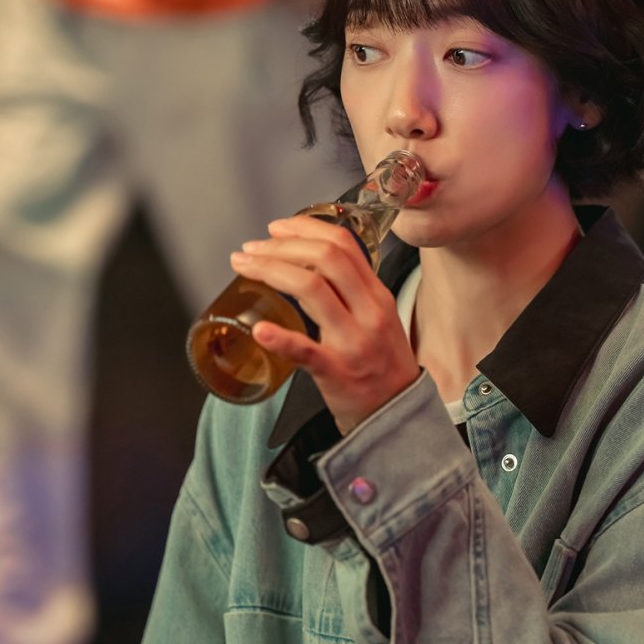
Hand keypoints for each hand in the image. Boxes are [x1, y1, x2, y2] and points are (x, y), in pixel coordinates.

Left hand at [230, 215, 418, 433]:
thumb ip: (353, 292)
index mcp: (377, 296)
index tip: (276, 229)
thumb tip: (309, 263)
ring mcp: (353, 343)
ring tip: (244, 267)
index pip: (343, 245)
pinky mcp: (337, 373)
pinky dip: (279, 338)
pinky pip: (307, 351)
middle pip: (325, 259)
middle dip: (281, 246)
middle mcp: (368, 313)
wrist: (399, 416)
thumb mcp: (379, 319)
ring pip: (312, 289)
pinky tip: (258, 329)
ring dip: (270, 271)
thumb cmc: (382, 366)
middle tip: (251, 248)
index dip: (305, 228)